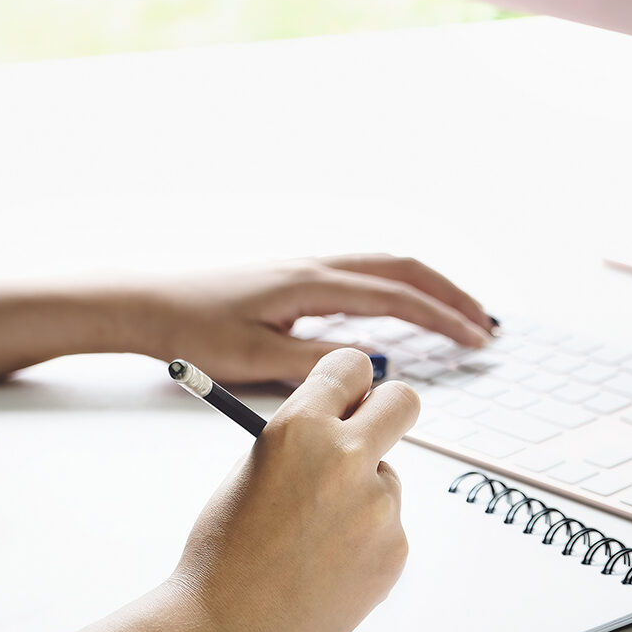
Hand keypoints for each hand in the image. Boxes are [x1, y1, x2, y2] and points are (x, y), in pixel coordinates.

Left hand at [117, 254, 495, 383]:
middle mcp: (315, 266)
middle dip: (450, 294)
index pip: (395, 296)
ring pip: (385, 267)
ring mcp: (306, 268)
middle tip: (486, 325)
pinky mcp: (296, 279)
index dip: (442, 318)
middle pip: (402, 268)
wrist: (145, 303)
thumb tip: (377, 365)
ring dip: (428, 288)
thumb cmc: (190, 331)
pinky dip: (399, 290)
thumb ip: (318, 365)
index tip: (475, 339)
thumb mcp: (253, 359)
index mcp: (310, 283)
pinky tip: (406, 311)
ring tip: (460, 315)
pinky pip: (364, 276)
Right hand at [169, 349, 416, 631]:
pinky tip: (325, 562)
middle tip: (370, 430)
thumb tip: (348, 418)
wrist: (228, 625)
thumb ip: (304, 437)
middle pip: (402, 402)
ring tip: (312, 533)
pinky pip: (387, 525)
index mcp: (299, 427)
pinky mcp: (395, 548)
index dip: (350, 381)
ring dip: (362, 493)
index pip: (352, 366)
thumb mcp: (255, 467)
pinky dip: (364, 538)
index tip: (350, 392)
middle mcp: (346, 457)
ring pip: (387, 476)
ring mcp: (377, 505)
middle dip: (388, 409)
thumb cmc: (227, 549)